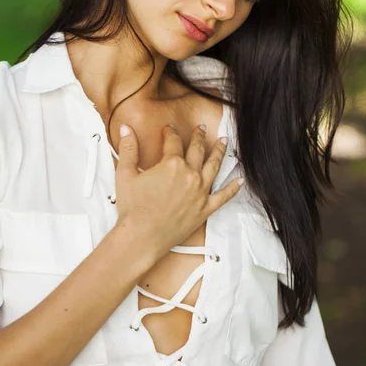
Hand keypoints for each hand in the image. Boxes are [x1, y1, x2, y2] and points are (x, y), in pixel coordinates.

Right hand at [114, 123, 242, 260]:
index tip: (169, 129)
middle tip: (201, 128)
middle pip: (197, 150)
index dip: (170, 132)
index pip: (173, 141)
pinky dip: (233, 188)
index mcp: (172, 164)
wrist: (141, 237)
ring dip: (219, 152)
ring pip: (214, 166)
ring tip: (224, 142)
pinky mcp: (205, 209)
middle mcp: (190, 175)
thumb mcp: (125, 174)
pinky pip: (224, 196)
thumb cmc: (132, 209)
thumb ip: (128, 148)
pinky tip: (240, 180)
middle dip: (198, 136)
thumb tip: (125, 129)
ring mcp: (200, 192)